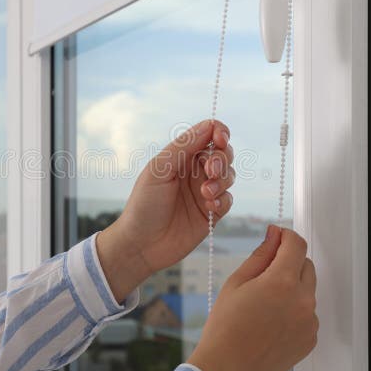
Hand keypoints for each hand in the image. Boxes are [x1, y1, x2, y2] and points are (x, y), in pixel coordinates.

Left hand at [96, 119, 234, 300]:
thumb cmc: (144, 205)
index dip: (219, 133)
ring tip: (205, 194)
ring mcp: (204, 192)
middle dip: (221, 159)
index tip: (220, 139)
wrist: (141, 245)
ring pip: (229, 176)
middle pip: (223, 154)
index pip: (208, 135)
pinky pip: (229, 199)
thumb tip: (209, 125)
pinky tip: (210, 206)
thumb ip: (183, 146)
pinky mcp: (212, 213)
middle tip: (210, 172)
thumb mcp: (159, 170)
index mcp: (180, 157)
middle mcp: (195, 172)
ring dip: (222, 181)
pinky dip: (223, 200)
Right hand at [187, 226, 317, 370]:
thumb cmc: (225, 326)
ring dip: (292, 288)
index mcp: (282, 282)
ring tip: (264, 305)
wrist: (226, 369)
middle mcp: (302, 300)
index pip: (296, 244)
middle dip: (289, 262)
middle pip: (306, 265)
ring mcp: (309, 322)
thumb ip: (261, 254)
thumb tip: (274, 234)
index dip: (285, 236)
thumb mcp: (237, 282)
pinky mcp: (310, 339)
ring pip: (307, 291)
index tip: (277, 238)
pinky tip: (271, 322)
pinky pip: (307, 314)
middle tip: (263, 276)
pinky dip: (294, 311)